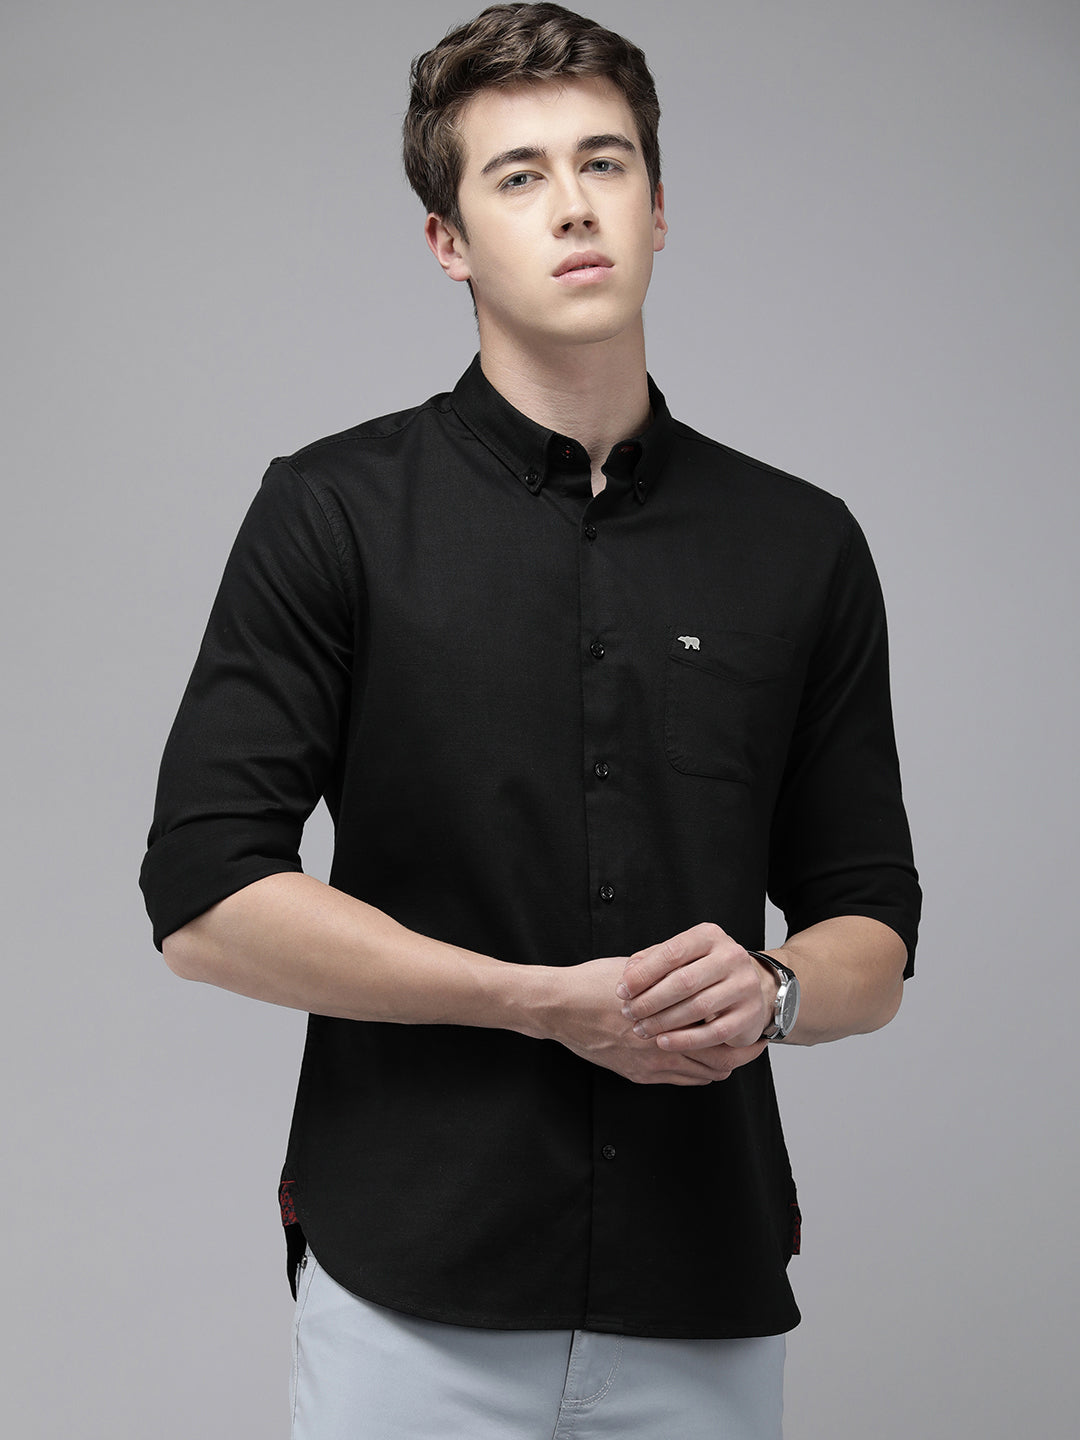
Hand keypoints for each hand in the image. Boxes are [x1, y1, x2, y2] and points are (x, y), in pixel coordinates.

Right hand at [542, 956, 750, 1085]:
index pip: (720, 1037)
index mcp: (666, 1018)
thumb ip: (671, 977)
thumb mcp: (638, 969)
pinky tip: (698, 1061)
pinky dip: (694, 1073)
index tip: (756, 1034)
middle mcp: (660, 1048)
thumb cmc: (594, 984)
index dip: (743, 1040)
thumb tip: (698, 972)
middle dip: (737, 1058)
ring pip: (700, 1076)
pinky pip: (677, 1080)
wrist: (558, 1007)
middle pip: (717, 1064)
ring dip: (717, 1067)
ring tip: (728, 1055)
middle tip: (749, 1048)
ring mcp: (647, 1065)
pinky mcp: (635, 1074)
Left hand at [616, 922, 775, 1066]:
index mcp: (710, 936)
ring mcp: (744, 986)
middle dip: (650, 1000)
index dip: (643, 974)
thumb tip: (627, 975)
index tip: (622, 990)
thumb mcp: (681, 956)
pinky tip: (663, 1042)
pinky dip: (684, 1040)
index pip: (672, 953)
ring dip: (664, 1022)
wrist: (750, 987)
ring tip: (642, 1029)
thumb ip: (653, 960)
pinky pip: (713, 1033)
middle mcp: (731, 957)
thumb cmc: (705, 971)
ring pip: (697, 1007)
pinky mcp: (749, 1015)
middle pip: (684, 982)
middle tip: (629, 1013)